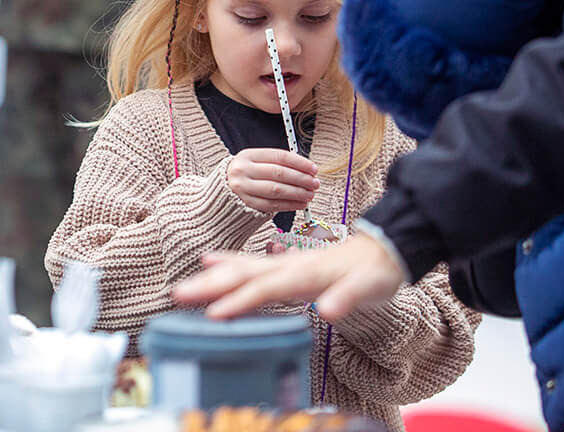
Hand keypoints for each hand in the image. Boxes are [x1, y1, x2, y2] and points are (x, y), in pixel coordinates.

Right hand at [171, 234, 407, 320]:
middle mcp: (288, 265)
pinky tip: (209, 262)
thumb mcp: (370, 286)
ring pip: (240, 268)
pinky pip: (249, 264)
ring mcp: (285, 263)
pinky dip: (226, 263)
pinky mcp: (285, 266)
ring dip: (211, 277)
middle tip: (178, 295)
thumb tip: (327, 310)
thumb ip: (348, 296)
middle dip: (210, 286)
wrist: (385, 248)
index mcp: (304, 272)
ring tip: (182, 287)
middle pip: (242, 274)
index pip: (265, 288)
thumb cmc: (376, 271)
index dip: (239, 301)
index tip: (213, 314)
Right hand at [226, 148, 318, 214]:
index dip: (300, 162)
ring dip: (298, 193)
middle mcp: (243, 170)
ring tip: (310, 194)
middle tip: (315, 183)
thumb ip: (275, 163)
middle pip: (279, 173)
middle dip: (301, 179)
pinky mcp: (247, 204)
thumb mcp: (254, 162)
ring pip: (277, 190)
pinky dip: (290, 205)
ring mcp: (243, 188)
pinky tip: (301, 204)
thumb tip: (305, 170)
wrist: (220, 193)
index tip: (314, 168)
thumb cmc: (244, 175)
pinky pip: (273, 205)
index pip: (279, 156)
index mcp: (247, 155)